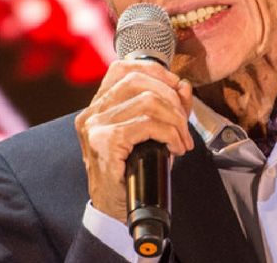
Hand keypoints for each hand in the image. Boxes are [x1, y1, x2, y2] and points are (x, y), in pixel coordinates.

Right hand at [74, 60, 194, 222]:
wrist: (116, 209)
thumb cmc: (133, 171)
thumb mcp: (153, 133)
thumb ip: (168, 107)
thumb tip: (184, 86)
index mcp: (99, 105)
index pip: (124, 68)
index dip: (156, 72)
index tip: (177, 90)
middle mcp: (92, 112)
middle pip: (139, 81)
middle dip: (171, 99)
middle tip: (184, 124)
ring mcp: (95, 126)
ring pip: (147, 101)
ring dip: (175, 120)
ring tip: (182, 140)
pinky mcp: (104, 142)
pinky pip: (147, 124)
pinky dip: (170, 133)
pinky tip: (175, 148)